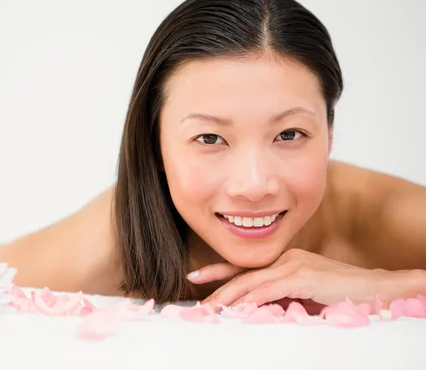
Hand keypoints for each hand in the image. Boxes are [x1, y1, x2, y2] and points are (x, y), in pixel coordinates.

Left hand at [189, 248, 389, 309]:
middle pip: (244, 275)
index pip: (245, 267)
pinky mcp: (303, 275)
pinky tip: (239, 309)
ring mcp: (293, 264)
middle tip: (199, 304)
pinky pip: (271, 290)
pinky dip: (253, 300)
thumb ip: (280, 299)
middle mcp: (285, 258)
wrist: (374, 289)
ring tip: (211, 310)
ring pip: (253, 282)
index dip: (219, 272)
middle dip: (218, 290)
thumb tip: (254, 311)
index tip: (196, 277)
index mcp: (283, 262)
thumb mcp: (303, 297)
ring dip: (230, 298)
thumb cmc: (339, 295)